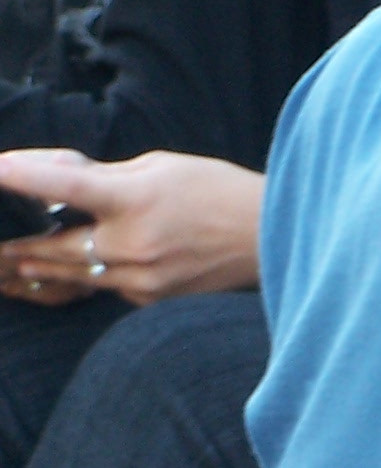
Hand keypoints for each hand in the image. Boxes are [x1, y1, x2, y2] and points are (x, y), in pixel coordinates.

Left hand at [0, 150, 262, 306]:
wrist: (267, 237)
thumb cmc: (216, 191)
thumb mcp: (161, 168)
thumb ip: (104, 174)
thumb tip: (53, 174)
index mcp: (136, 199)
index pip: (68, 187)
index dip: (25, 178)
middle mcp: (134, 243)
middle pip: (57, 250)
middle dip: (24, 247)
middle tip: (2, 248)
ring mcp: (143, 278)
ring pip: (77, 275)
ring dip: (47, 267)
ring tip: (21, 264)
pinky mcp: (152, 299)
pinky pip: (109, 288)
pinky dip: (96, 277)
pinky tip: (93, 268)